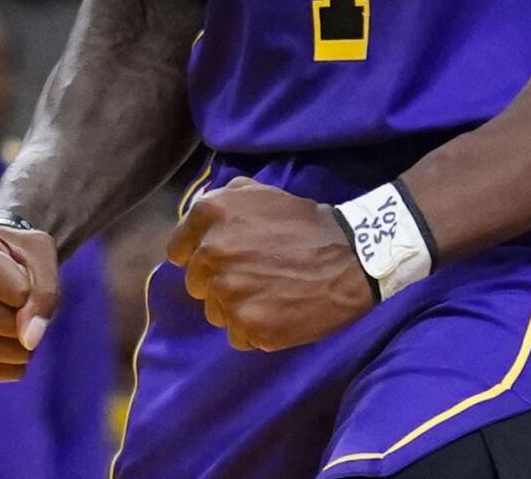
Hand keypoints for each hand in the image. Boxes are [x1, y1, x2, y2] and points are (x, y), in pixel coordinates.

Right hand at [0, 222, 60, 381]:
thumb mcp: (38, 254)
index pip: (14, 290)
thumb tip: (29, 342)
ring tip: (26, 339)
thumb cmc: (13, 255)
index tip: (25, 280)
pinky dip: (0, 369)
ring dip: (15, 350)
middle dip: (22, 324)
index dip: (31, 292)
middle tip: (29, 315)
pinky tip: (14, 358)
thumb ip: (43, 292)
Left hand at [167, 180, 374, 351]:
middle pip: (196, 283)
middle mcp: (212, 252)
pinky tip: (279, 312)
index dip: (196, 256)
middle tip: (255, 276)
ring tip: (270, 294)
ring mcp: (229, 292)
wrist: (351, 258)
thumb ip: (224, 200)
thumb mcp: (263, 193)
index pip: (178, 249)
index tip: (216, 263)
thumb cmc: (306, 224)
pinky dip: (255, 329)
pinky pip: (237, 335)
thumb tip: (196, 220)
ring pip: (215, 312)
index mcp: (212, 214)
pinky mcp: (248, 326)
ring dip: (236, 307)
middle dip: (219, 282)